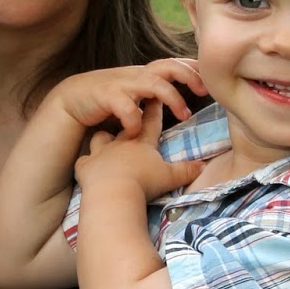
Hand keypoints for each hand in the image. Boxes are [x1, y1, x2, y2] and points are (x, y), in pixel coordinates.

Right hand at [53, 60, 205, 136]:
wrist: (71, 99)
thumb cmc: (108, 100)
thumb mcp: (135, 95)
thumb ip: (155, 97)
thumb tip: (184, 105)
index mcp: (144, 74)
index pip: (174, 63)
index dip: (194, 69)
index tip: (211, 82)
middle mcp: (135, 75)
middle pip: (168, 66)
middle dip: (189, 76)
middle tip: (204, 92)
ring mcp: (121, 84)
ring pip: (153, 83)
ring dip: (171, 98)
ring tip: (184, 115)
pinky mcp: (106, 96)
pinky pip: (126, 106)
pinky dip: (134, 119)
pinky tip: (135, 131)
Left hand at [75, 98, 199, 201]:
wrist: (113, 192)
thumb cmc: (144, 183)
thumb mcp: (169, 177)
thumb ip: (187, 171)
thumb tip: (205, 167)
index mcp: (141, 143)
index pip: (150, 120)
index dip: (155, 108)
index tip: (157, 96)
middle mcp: (121, 143)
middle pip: (123, 125)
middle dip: (128, 116)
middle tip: (131, 113)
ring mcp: (101, 153)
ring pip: (100, 138)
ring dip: (103, 140)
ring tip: (104, 142)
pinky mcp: (87, 167)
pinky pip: (84, 163)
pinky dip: (87, 165)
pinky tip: (87, 168)